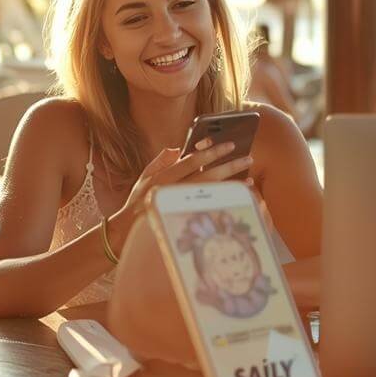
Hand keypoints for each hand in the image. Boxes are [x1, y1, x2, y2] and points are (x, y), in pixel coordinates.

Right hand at [115, 140, 253, 224]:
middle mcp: (173, 191)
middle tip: (248, 158)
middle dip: (229, 166)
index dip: (211, 151)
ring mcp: (179, 208)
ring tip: (250, 182)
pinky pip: (209, 210)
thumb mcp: (144, 177)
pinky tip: (236, 201)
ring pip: (211, 194)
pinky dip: (224, 204)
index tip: (229, 145)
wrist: (126, 231)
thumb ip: (160, 161)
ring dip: (232, 186)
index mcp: (164, 177)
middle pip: (207, 176)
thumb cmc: (137, 202)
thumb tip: (176, 148)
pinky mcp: (184, 221)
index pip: (191, 160)